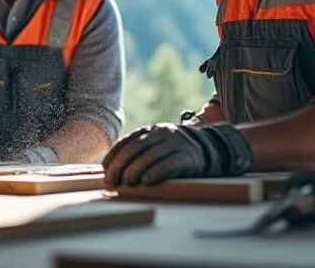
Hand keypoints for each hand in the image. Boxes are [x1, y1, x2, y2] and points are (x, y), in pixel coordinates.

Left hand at [102, 123, 252, 186]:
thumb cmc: (173, 154)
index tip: (106, 170)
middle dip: (121, 165)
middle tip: (113, 180)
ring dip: (135, 170)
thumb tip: (110, 172)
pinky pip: (169, 164)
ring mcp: (176, 143)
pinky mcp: (187, 157)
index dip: (114, 155)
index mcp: (150, 130)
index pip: (127, 141)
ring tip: (126, 183)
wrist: (208, 151)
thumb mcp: (155, 148)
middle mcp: (162, 133)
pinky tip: (146, 182)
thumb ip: (137, 154)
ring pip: (150, 156)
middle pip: (136, 148)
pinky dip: (155, 173)